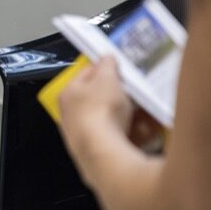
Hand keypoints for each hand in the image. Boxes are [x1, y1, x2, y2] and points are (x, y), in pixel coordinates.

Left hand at [57, 55, 133, 175]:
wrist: (103, 153)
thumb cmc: (102, 108)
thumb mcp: (107, 79)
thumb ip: (107, 66)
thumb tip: (106, 56)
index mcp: (67, 93)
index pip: (86, 74)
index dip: (104, 69)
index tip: (121, 69)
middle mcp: (69, 115)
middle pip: (97, 99)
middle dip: (118, 95)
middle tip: (135, 93)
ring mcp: (80, 135)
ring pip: (108, 120)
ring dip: (126, 115)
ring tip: (143, 113)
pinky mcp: (94, 153)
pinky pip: (115, 137)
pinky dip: (128, 133)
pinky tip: (142, 133)